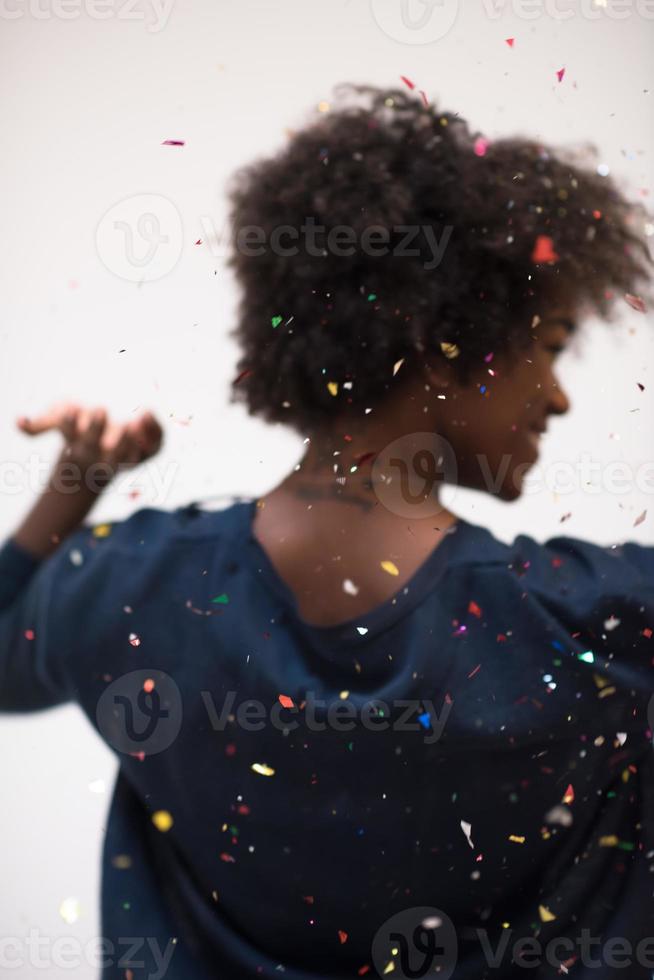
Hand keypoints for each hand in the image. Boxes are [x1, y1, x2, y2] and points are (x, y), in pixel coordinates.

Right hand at [16, 402, 163, 487]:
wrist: (105, 453)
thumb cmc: (80, 429)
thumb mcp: (60, 420)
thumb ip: (40, 423)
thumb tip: (19, 421)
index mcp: (79, 445)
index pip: (69, 434)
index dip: (68, 424)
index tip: (70, 408)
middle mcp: (100, 455)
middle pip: (95, 445)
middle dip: (96, 429)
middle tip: (98, 408)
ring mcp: (125, 457)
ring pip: (125, 454)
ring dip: (128, 439)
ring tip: (131, 419)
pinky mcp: (148, 453)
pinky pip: (152, 447)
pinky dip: (152, 432)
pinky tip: (148, 413)